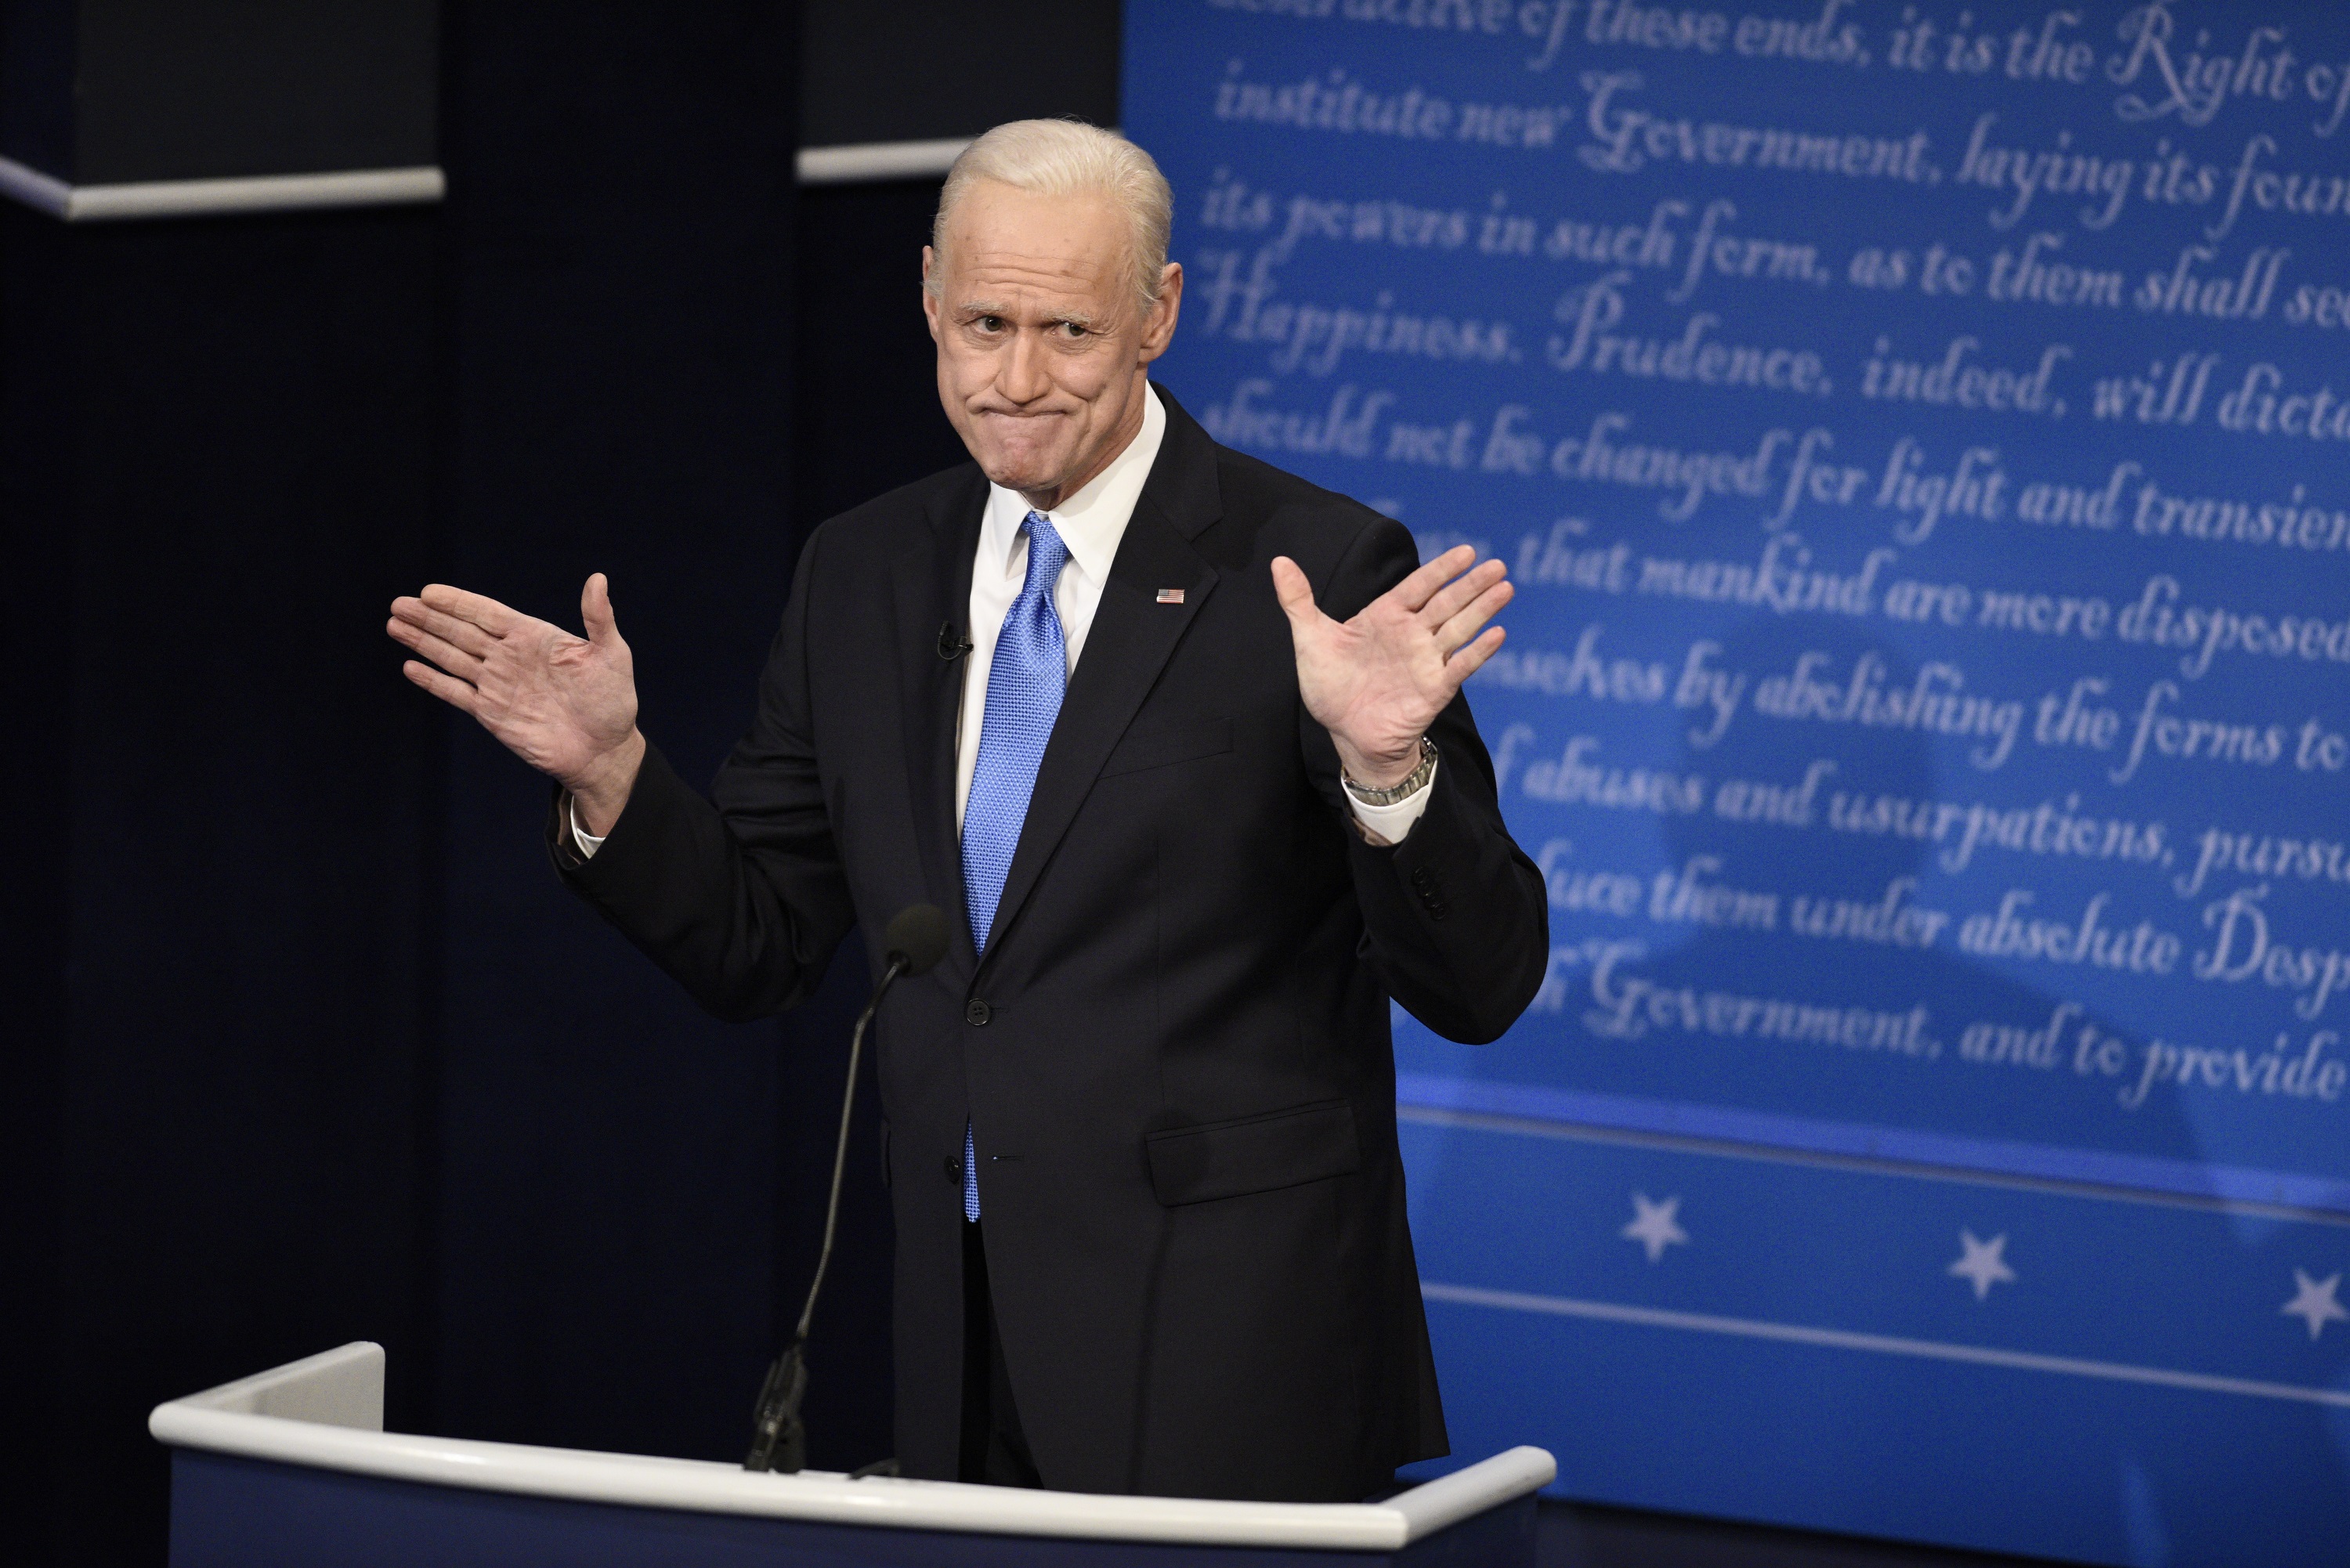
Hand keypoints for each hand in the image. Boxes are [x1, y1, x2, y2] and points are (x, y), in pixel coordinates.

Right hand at [388, 574, 645, 831]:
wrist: (605, 752)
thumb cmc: (613, 701)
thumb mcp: (612, 655)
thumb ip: (599, 619)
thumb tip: (598, 579)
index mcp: (534, 638)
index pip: (488, 613)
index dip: (458, 602)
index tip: (429, 591)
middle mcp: (511, 658)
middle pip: (461, 632)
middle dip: (429, 618)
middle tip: (398, 603)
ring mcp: (499, 685)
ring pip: (452, 658)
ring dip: (423, 642)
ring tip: (394, 625)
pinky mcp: (492, 714)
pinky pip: (457, 693)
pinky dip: (434, 681)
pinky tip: (410, 667)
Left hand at [1271, 544, 1511, 788]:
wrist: (1344, 733)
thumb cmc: (1330, 686)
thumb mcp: (1310, 639)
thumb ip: (1298, 600)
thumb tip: (1279, 562)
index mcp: (1386, 616)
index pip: (1419, 586)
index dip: (1442, 569)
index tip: (1466, 551)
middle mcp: (1411, 634)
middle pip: (1447, 603)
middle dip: (1472, 585)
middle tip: (1498, 566)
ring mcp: (1425, 661)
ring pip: (1459, 628)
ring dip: (1483, 610)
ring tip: (1505, 589)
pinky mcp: (1433, 689)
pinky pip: (1459, 666)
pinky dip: (1478, 652)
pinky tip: (1497, 635)